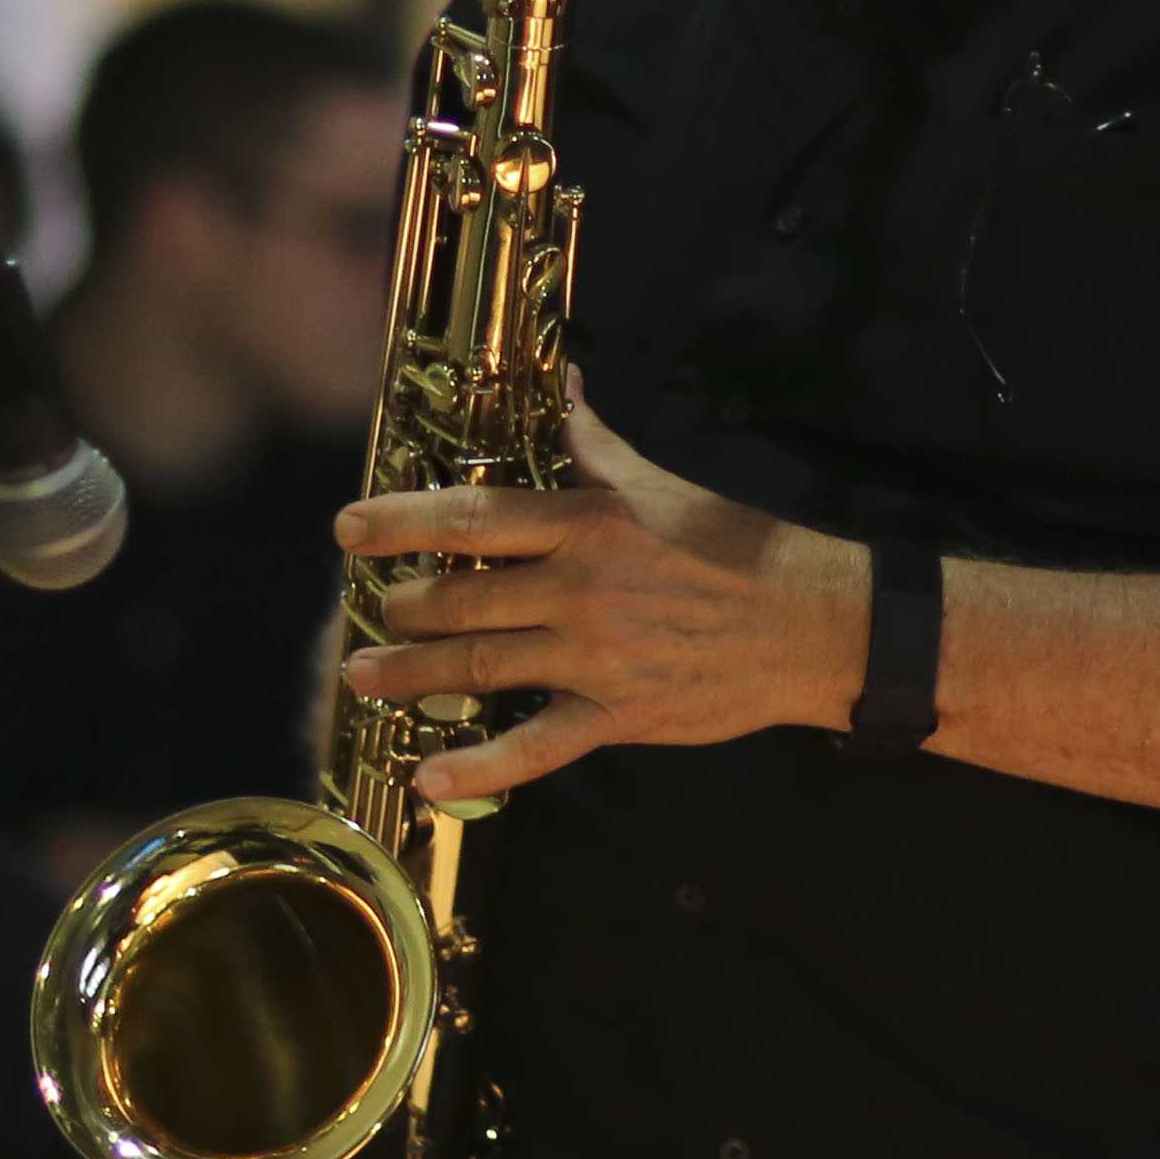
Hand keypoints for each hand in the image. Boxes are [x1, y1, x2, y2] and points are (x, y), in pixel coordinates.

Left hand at [334, 384, 872, 803]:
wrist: (811, 624)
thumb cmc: (736, 547)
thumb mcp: (658, 485)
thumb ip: (592, 443)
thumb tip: (560, 382)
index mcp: (588, 525)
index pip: (471, 518)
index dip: (400, 523)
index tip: (348, 530)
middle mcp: (581, 589)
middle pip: (462, 598)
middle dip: (404, 607)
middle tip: (376, 610)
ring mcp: (597, 657)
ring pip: (480, 666)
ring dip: (411, 673)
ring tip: (364, 675)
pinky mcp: (618, 714)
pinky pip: (535, 748)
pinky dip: (478, 767)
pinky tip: (428, 776)